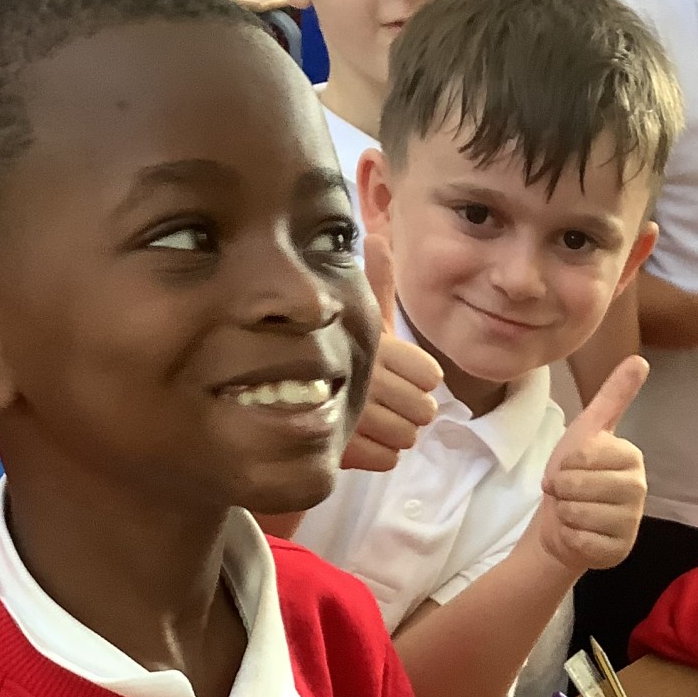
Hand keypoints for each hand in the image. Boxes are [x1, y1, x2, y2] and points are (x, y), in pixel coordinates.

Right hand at [341, 228, 440, 471]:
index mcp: (374, 347)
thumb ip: (374, 284)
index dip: (421, 379)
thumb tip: (378, 237)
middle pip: (424, 410)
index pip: (430, 375)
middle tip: (388, 402)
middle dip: (412, 409)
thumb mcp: (351, 315)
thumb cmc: (323, 351)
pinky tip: (363, 440)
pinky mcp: (341, 450)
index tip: (400, 377)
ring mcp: (353, 418)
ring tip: (374, 421)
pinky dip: (380, 454)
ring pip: (407, 437)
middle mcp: (365, 380)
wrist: (267, 398)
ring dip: (396, 433)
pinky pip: (387, 459)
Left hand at [534, 355, 647, 575]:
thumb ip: (614, 395)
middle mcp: (638, 489)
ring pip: (580, 514)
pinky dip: (570, 537)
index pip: (585, 456)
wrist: (559, 524)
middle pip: (581, 485)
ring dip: (565, 514)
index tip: (568, 469)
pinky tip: (578, 534)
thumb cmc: (572, 475)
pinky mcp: (620, 551)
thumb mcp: (587, 430)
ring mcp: (631, 523)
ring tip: (573, 512)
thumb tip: (640, 358)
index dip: (565, 464)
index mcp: (632, 457)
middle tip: (568, 493)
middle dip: (563, 490)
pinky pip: (581, 540)